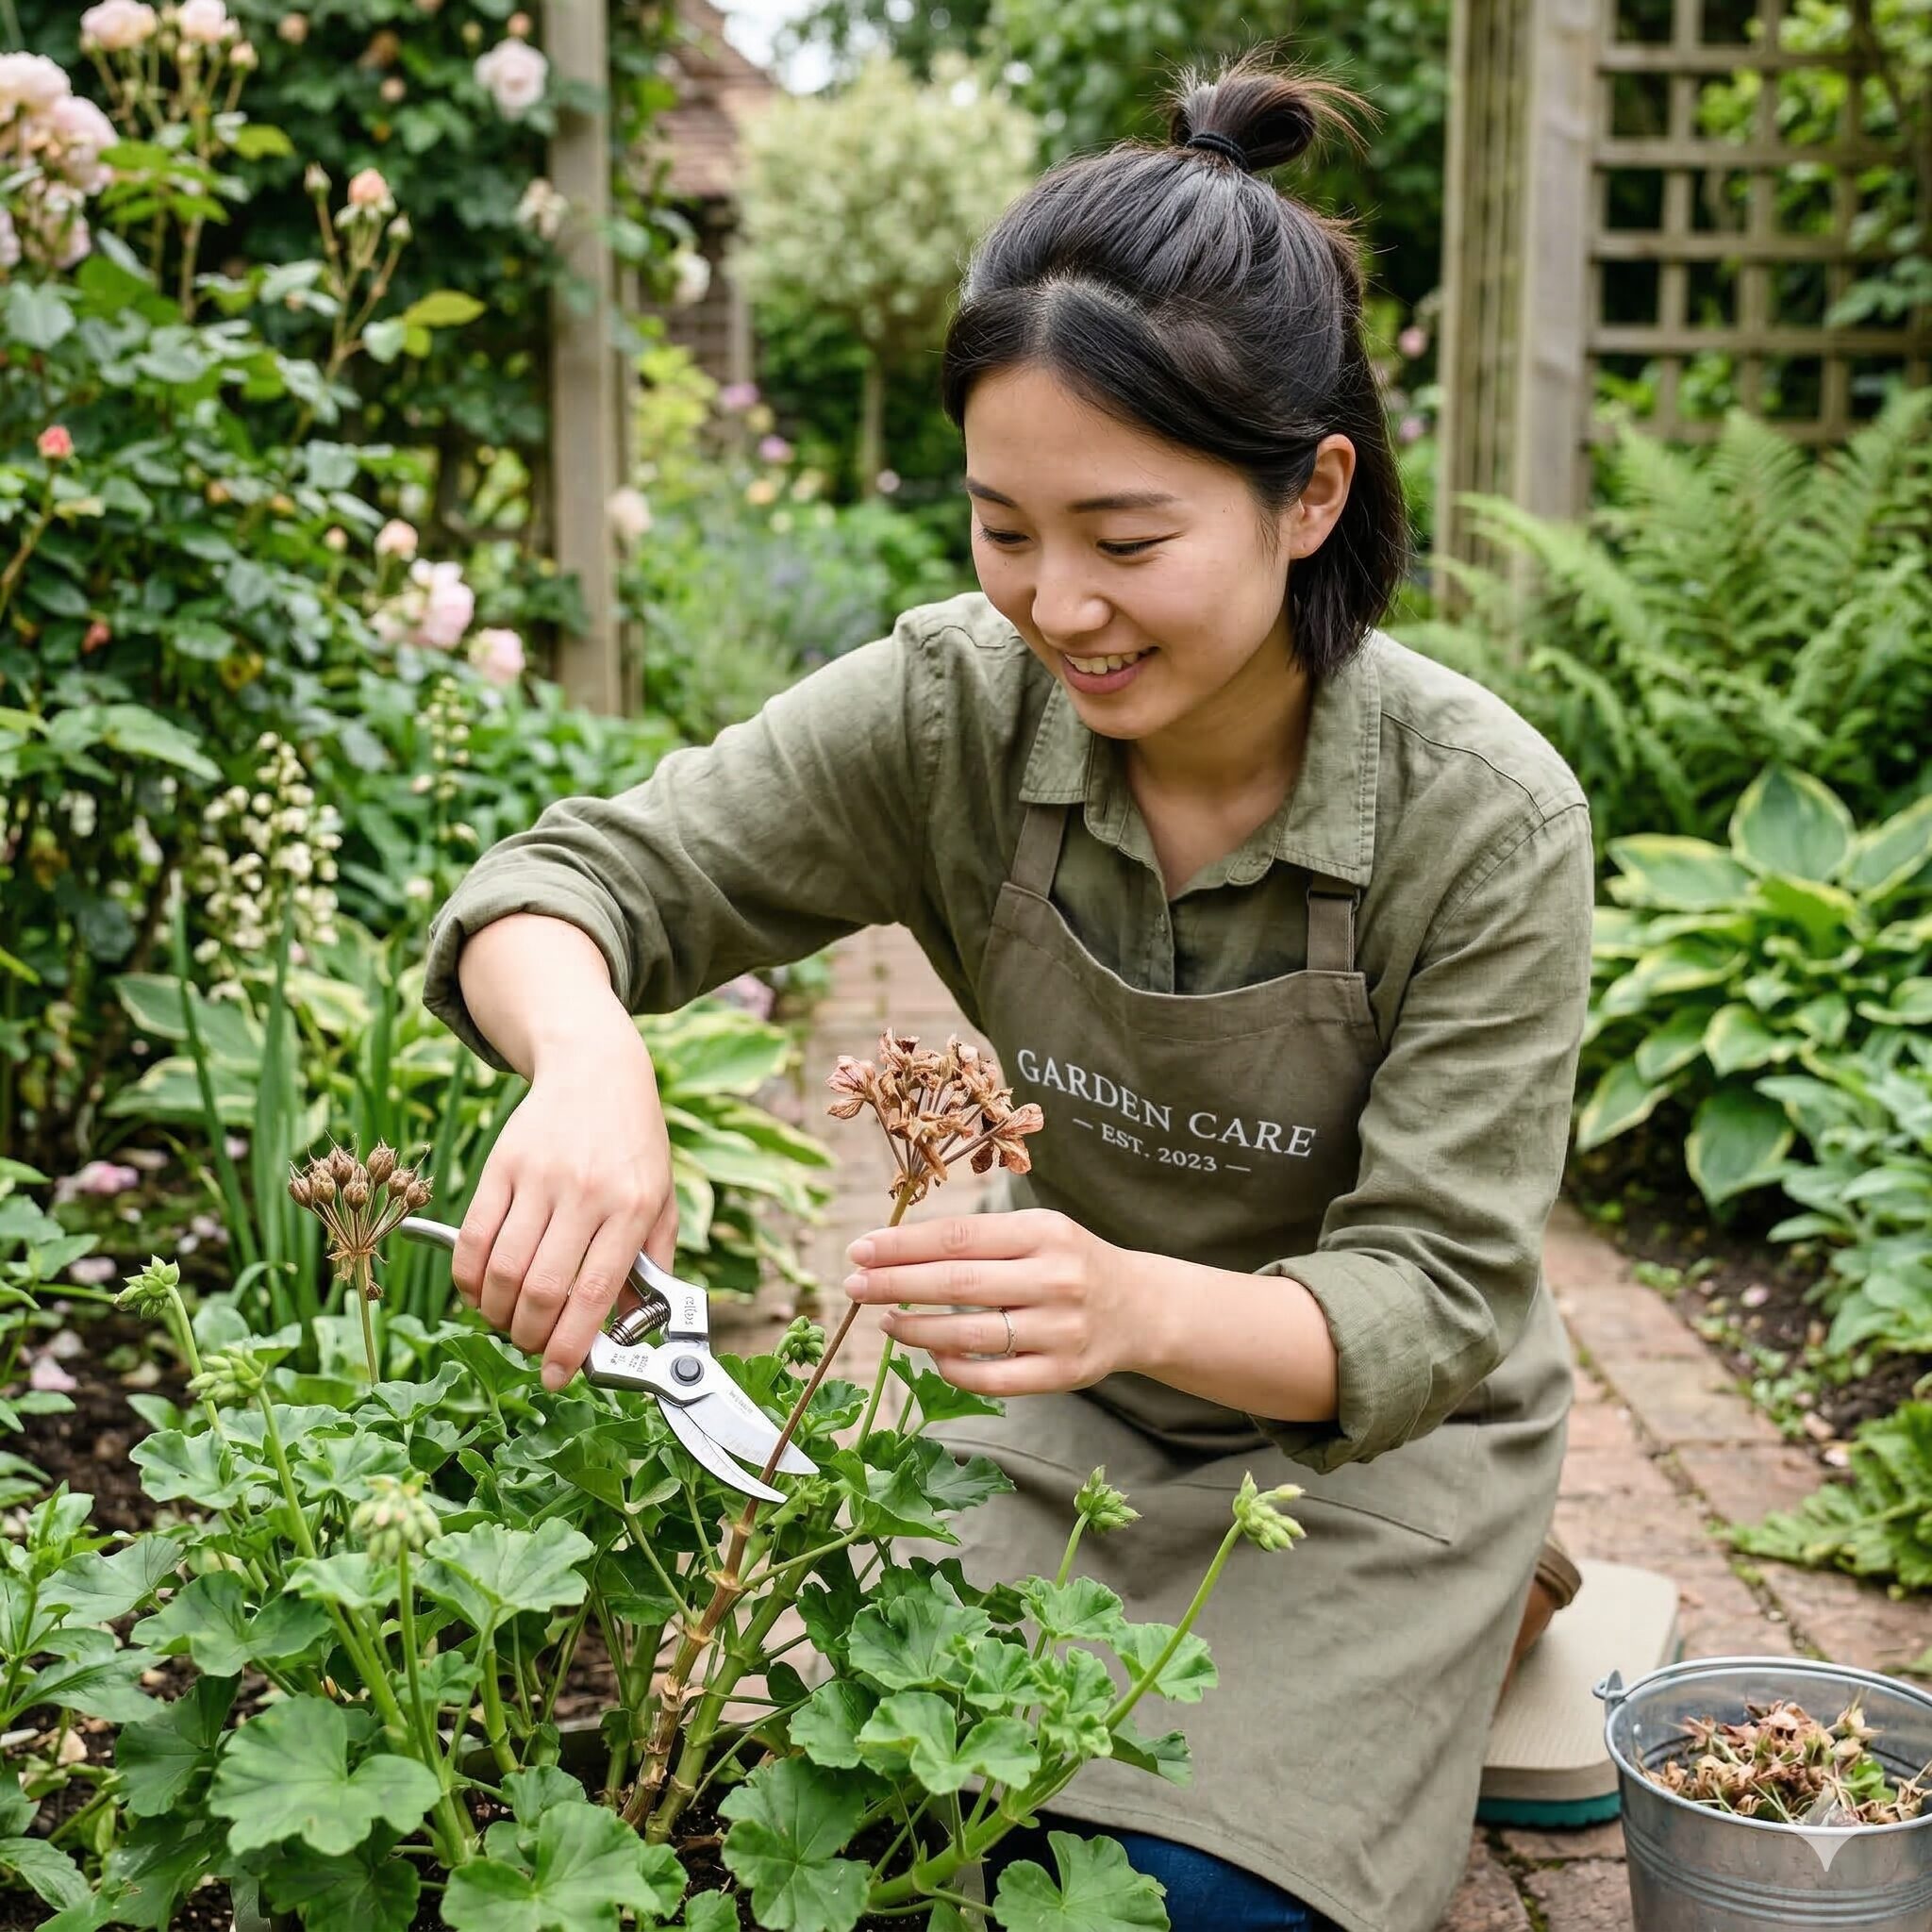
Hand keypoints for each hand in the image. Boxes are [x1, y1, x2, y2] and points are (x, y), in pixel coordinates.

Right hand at [450, 1001, 676, 1390]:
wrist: (596, 1069)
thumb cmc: (633, 1143)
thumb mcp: (661, 1198)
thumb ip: (651, 1263)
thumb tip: (630, 1327)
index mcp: (631, 1207)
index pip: (595, 1293)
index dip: (572, 1346)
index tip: (559, 1377)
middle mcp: (585, 1193)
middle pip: (542, 1290)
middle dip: (531, 1337)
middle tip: (533, 1347)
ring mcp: (539, 1178)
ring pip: (502, 1270)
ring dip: (497, 1313)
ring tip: (509, 1321)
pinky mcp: (501, 1166)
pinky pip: (472, 1237)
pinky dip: (467, 1278)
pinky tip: (479, 1291)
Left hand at [842, 1208, 1142, 1394]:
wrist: (1139, 1308)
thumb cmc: (1068, 1262)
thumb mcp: (1036, 1231)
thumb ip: (978, 1237)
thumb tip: (893, 1248)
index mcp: (1043, 1232)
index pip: (957, 1237)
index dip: (902, 1245)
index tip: (859, 1249)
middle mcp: (1055, 1279)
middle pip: (957, 1283)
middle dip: (894, 1285)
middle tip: (852, 1286)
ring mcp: (1060, 1331)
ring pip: (969, 1336)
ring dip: (915, 1329)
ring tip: (885, 1322)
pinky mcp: (1063, 1374)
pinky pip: (992, 1379)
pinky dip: (952, 1367)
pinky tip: (930, 1353)